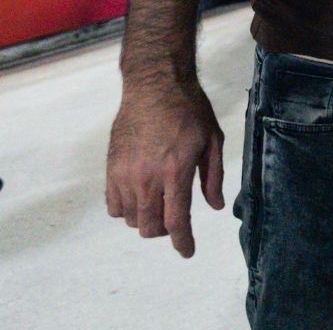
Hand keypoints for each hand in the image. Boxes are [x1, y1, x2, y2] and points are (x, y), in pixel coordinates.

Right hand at [105, 78, 225, 257]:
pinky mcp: (110, 168)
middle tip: (176, 220)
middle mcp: (147, 178)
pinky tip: (140, 197)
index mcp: (176, 172)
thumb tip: (215, 206)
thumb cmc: (189, 111)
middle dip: (165, 231)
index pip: (176, 221)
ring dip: (146, 219)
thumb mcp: (212, 141)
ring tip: (159, 203)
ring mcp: (124, 174)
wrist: (155, 86)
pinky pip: (113, 205)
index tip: (187, 252)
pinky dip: (126, 209)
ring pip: (130, 220)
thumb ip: (213, 177)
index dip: (182, 242)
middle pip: (150, 227)